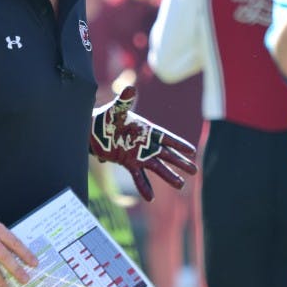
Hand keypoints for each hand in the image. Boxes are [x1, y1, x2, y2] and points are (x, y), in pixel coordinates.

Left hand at [90, 85, 198, 200]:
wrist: (91, 130)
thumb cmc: (105, 117)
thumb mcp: (115, 110)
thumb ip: (124, 101)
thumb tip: (130, 88)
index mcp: (146, 130)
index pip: (166, 137)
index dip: (178, 144)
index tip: (192, 151)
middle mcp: (145, 143)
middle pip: (166, 154)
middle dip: (179, 162)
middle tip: (194, 170)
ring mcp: (137, 154)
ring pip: (156, 167)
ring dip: (168, 176)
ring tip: (181, 185)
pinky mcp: (128, 163)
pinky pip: (139, 176)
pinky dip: (144, 186)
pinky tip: (151, 198)